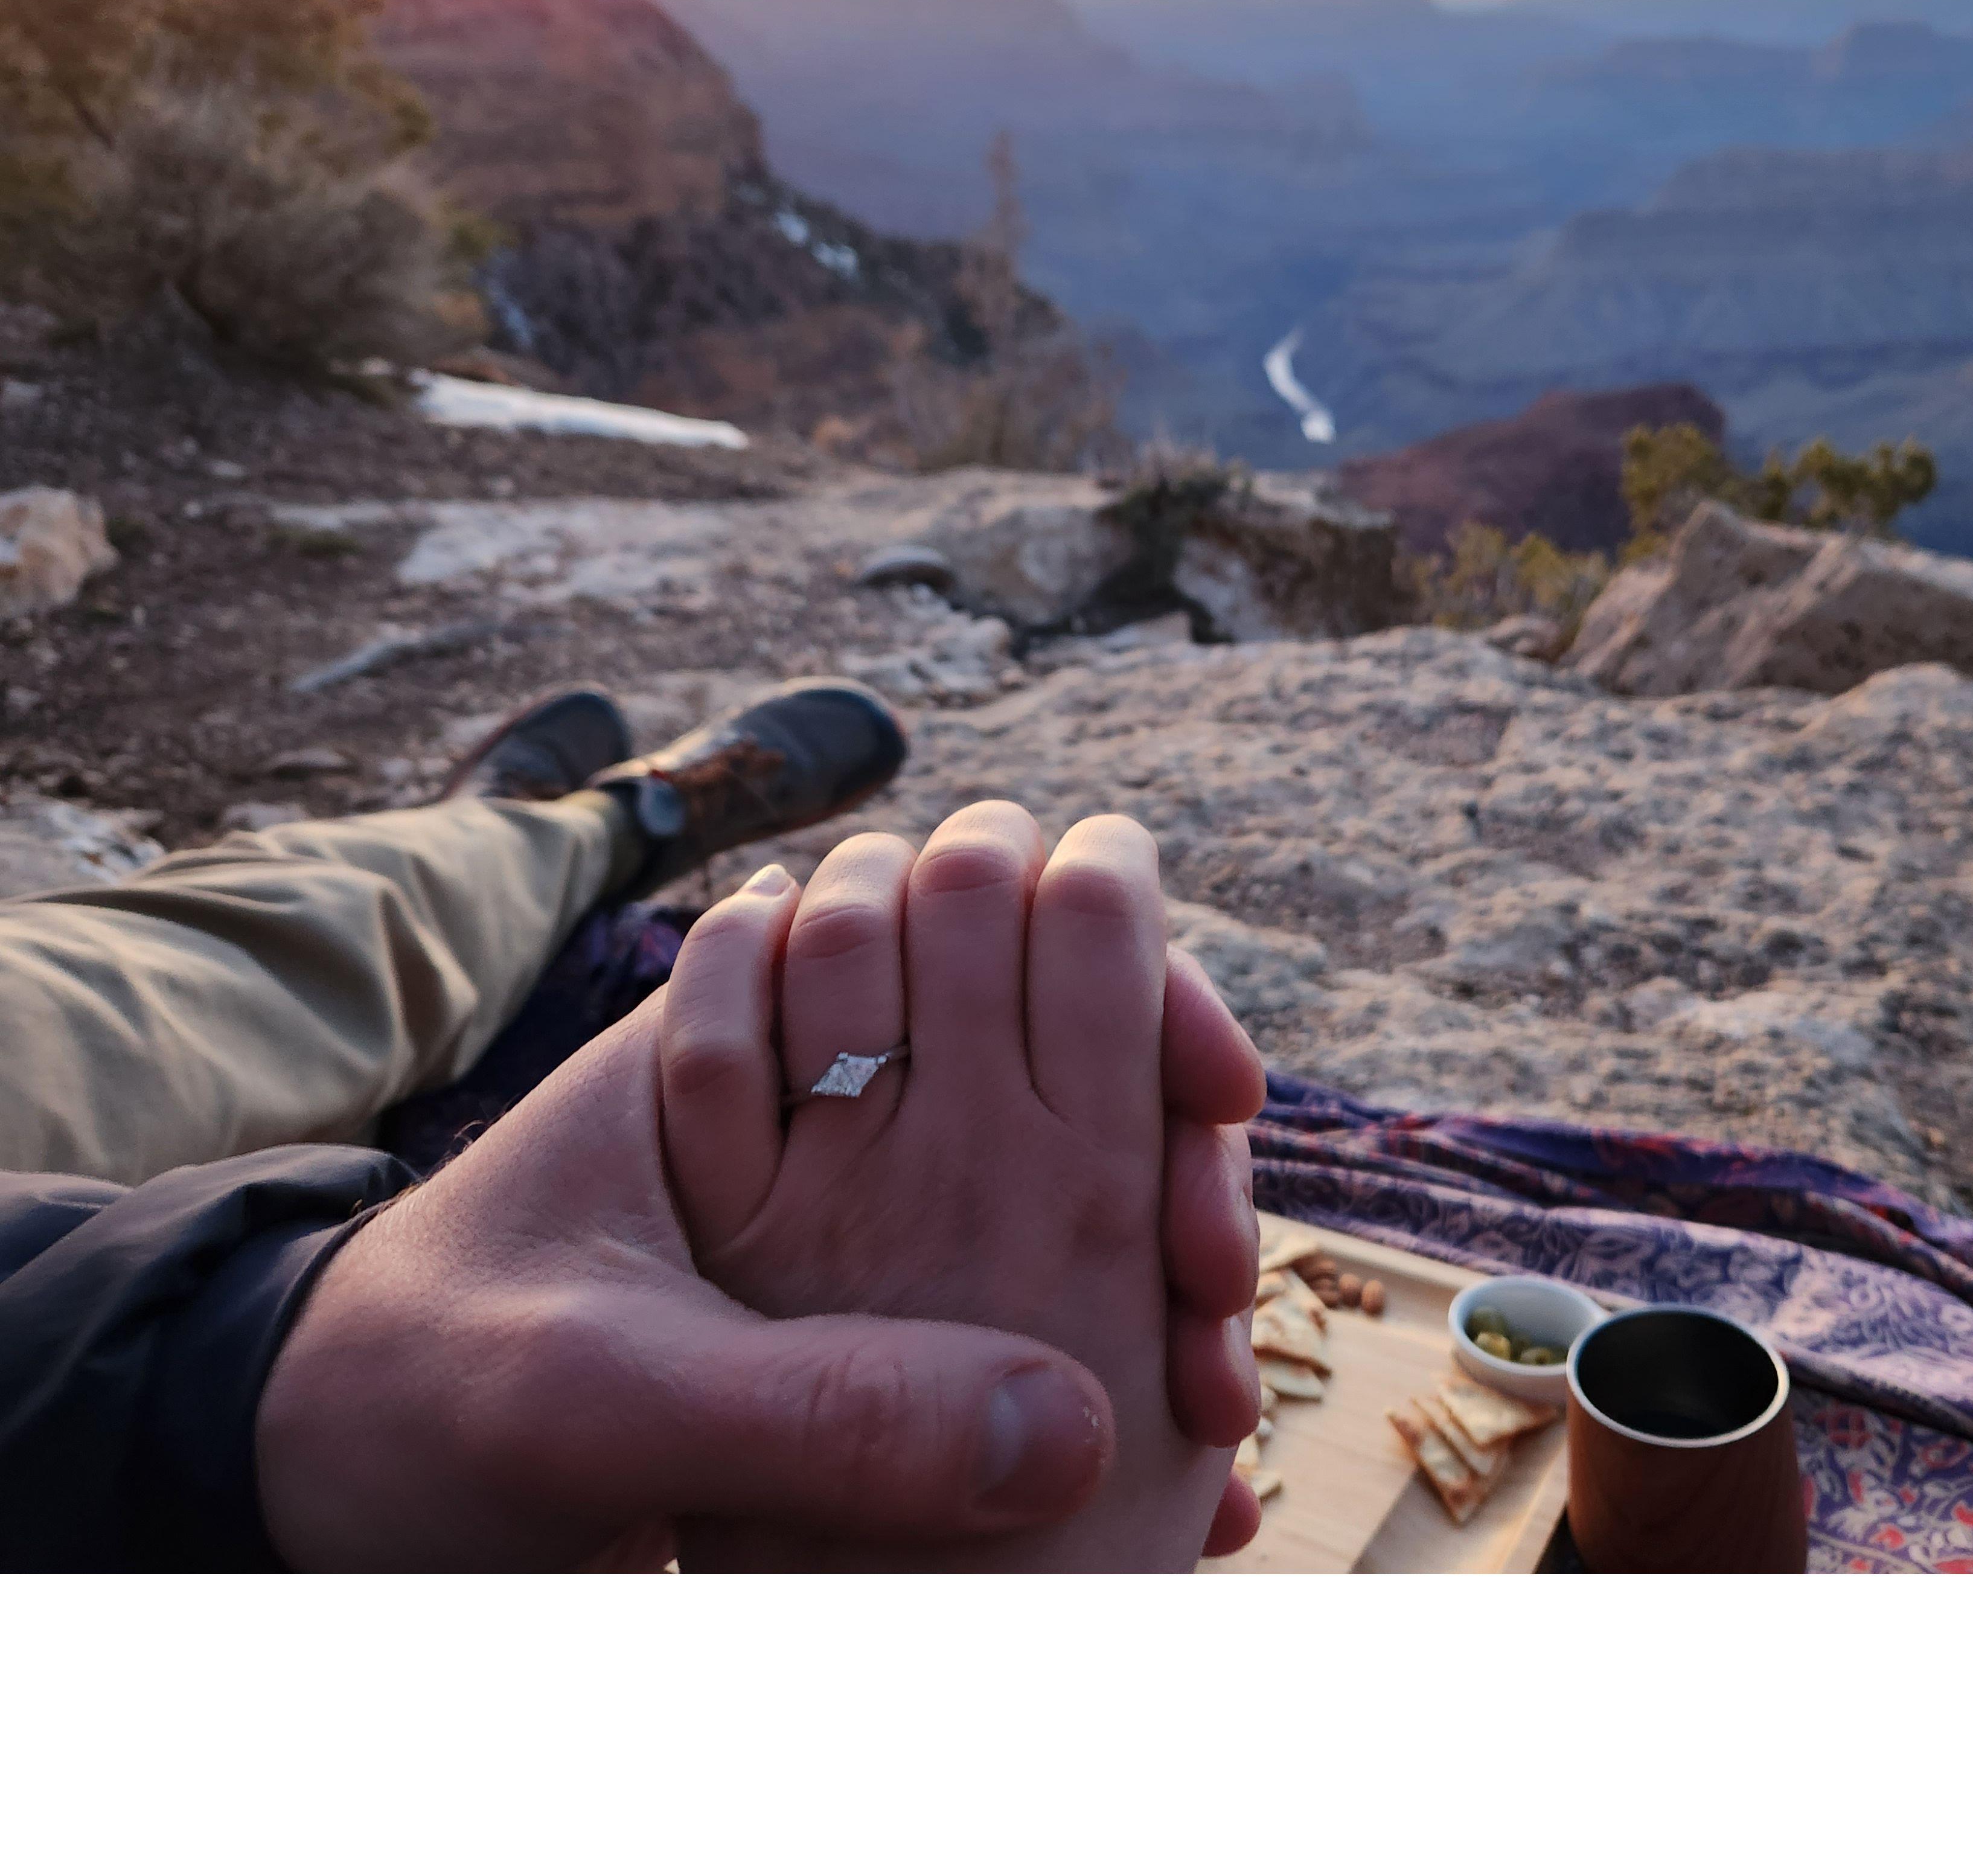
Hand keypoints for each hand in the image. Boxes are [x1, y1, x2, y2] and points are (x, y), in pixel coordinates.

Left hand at [254, 910, 1265, 1568]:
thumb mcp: (595, 1399)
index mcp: (758, 1037)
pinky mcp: (862, 1322)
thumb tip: (1065, 1430)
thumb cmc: (414, 1393)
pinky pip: (1024, 1319)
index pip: (994, 939)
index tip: (1208, 1093)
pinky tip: (1169, 1465)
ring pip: (1069, 1194)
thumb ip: (805, 1402)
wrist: (317, 1475)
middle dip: (1173, 1157)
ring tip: (1212, 1416)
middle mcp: (826, 1103)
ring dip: (1160, 1273)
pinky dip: (1103, 1372)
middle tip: (1214, 1285)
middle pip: (1071, 1068)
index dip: (1134, 993)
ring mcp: (851, 1213)